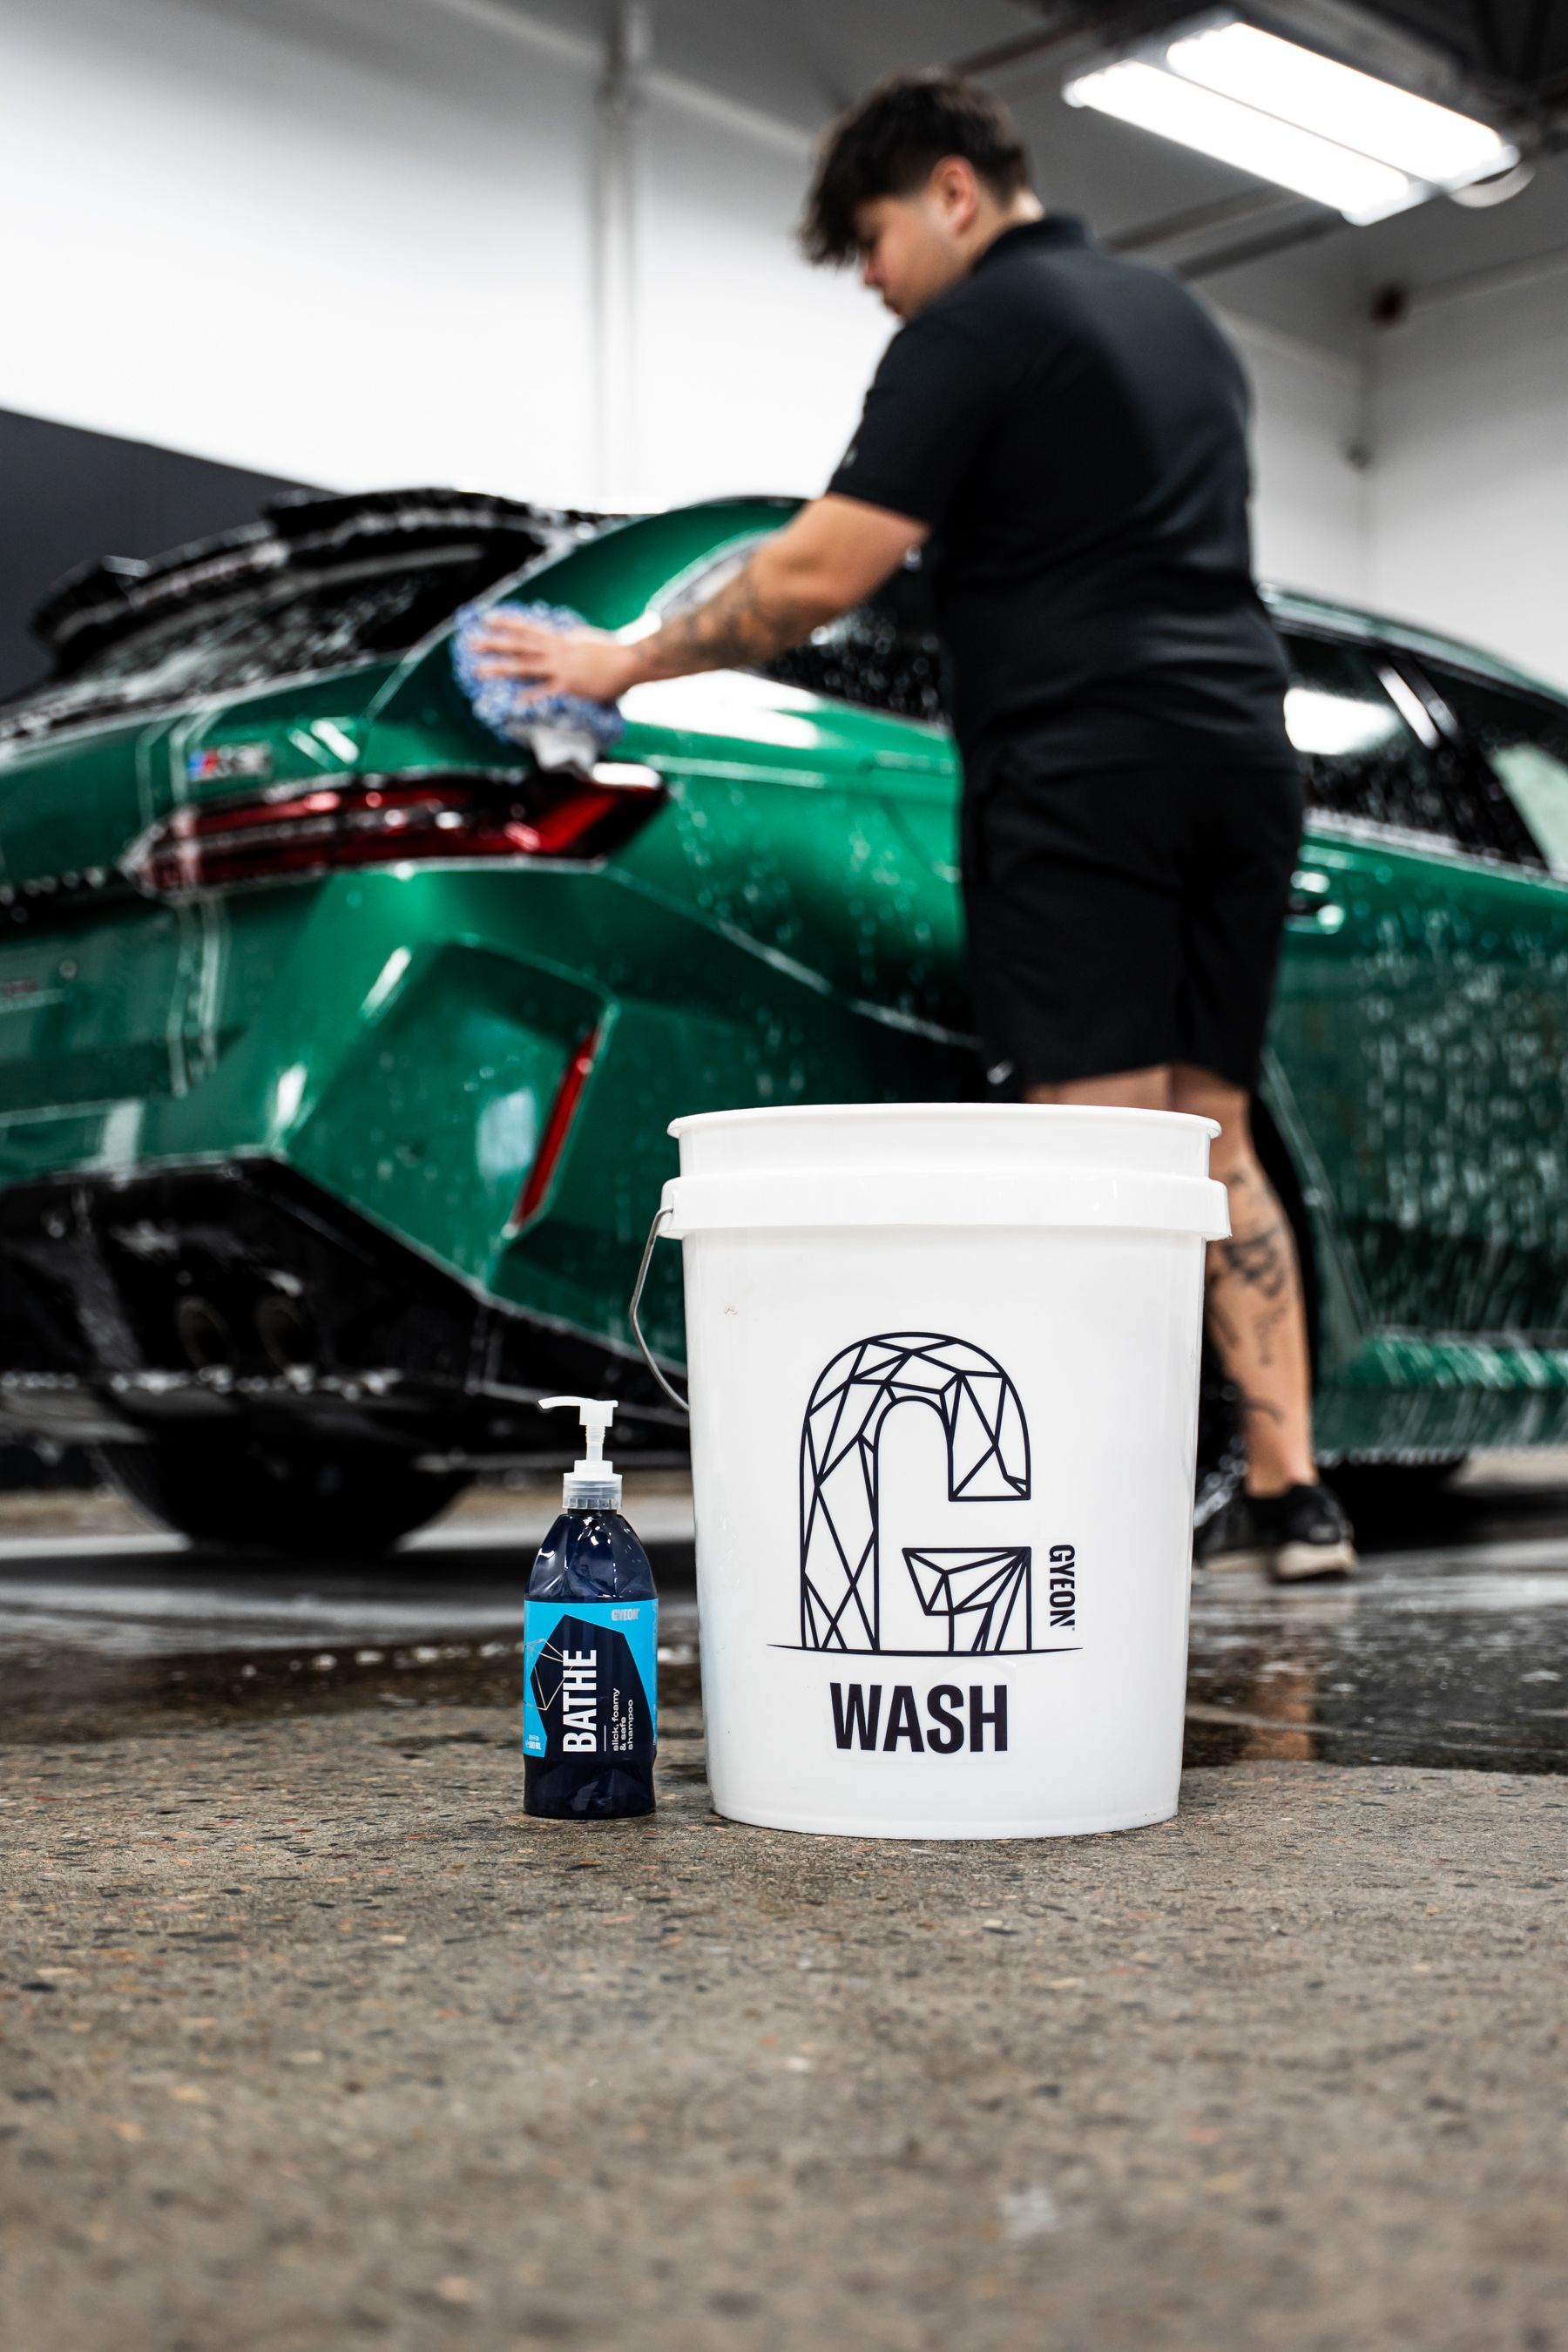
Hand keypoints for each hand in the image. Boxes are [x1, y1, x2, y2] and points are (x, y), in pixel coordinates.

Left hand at [468, 611, 638, 704]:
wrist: (629, 661)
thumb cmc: (613, 652)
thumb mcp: (586, 639)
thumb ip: (570, 639)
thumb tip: (561, 637)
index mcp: (560, 637)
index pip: (528, 627)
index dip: (507, 622)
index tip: (488, 619)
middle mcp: (556, 650)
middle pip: (519, 644)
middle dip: (493, 643)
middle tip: (471, 643)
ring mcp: (561, 668)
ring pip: (524, 665)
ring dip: (500, 667)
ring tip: (479, 670)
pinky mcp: (569, 686)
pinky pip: (545, 691)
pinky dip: (529, 695)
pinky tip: (513, 699)